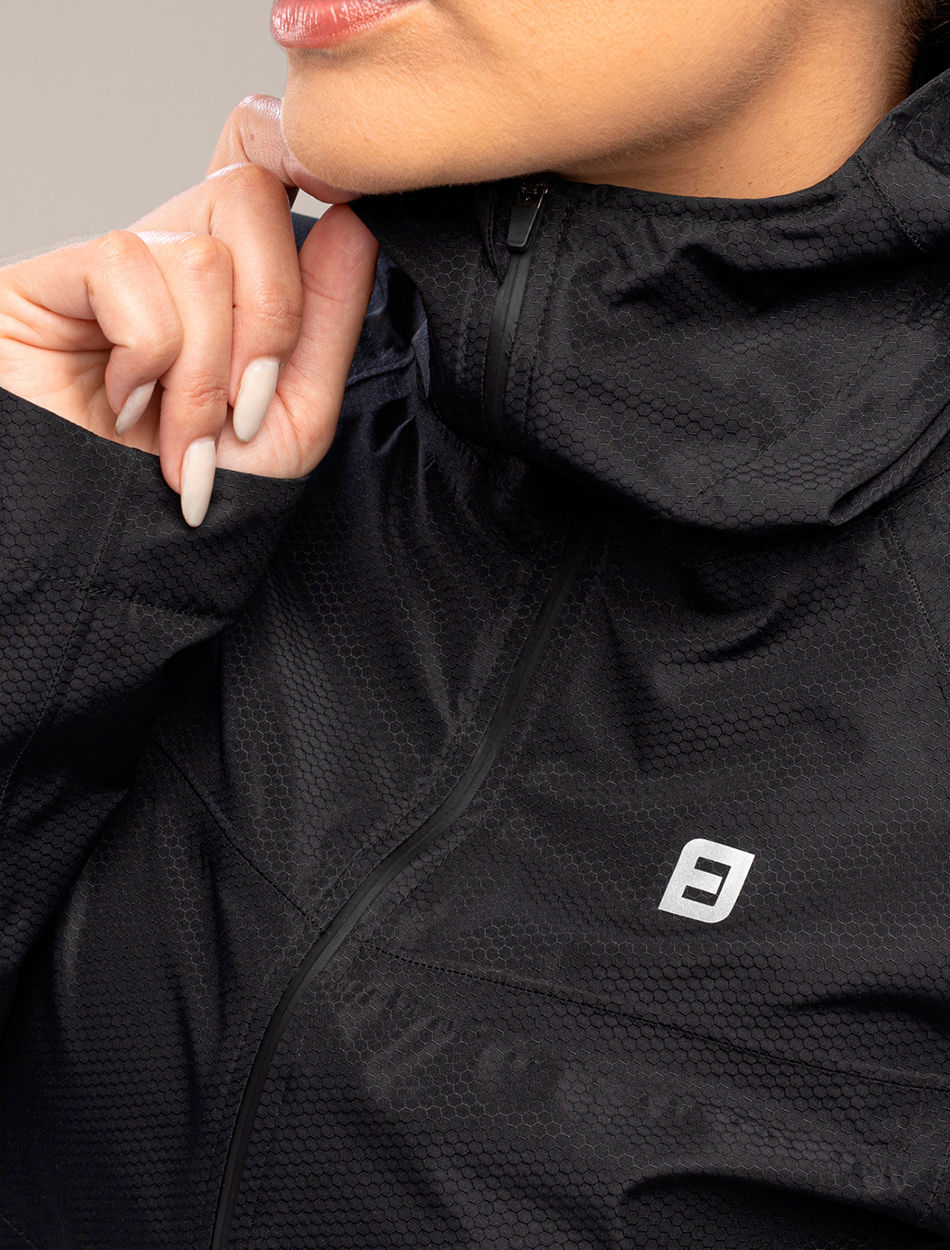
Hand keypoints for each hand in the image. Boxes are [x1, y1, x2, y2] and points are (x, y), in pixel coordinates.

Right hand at [0, 94, 379, 525]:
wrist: (121, 556)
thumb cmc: (206, 493)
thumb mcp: (294, 414)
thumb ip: (329, 319)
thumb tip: (355, 221)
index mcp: (234, 278)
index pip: (264, 169)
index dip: (300, 168)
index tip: (343, 212)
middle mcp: (172, 255)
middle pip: (248, 192)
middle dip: (272, 317)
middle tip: (247, 408)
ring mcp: (111, 266)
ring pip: (198, 255)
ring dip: (207, 370)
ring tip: (185, 436)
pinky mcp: (48, 279)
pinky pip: (125, 267)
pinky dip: (147, 355)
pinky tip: (125, 403)